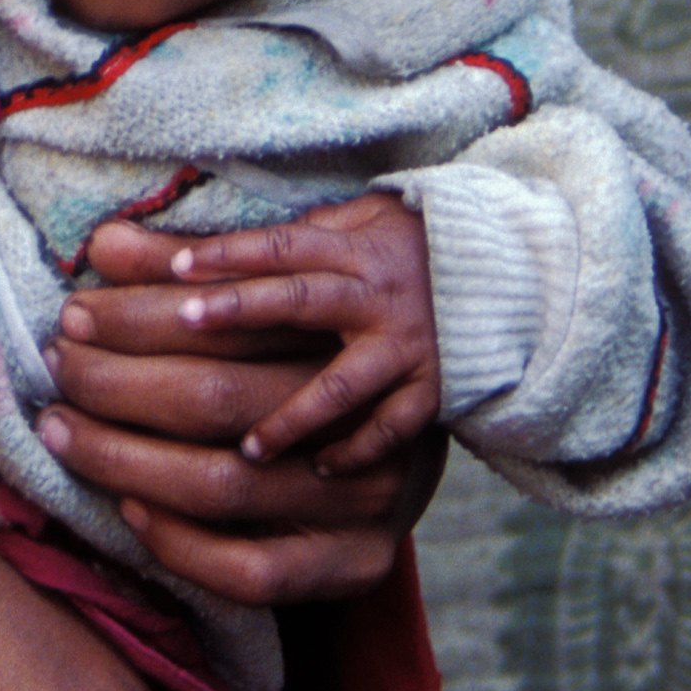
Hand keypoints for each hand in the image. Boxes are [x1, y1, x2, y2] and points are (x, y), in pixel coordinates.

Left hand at [39, 206, 446, 604]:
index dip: (141, 313)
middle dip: (116, 380)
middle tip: (57, 366)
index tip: (76, 312)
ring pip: (226, 483)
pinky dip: (185, 542)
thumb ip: (186, 277)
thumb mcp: (274, 304)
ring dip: (125, 457)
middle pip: (217, 394)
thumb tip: (104, 243)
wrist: (435, 446)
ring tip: (62, 431)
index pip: (225, 320)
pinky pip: (257, 569)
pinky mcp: (361, 564)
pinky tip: (131, 509)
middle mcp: (362, 419)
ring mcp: (368, 496)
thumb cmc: (324, 357)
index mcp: (349, 342)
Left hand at [158, 197, 439, 474]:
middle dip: (240, 309)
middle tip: (184, 320)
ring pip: (342, 385)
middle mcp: (378, 297)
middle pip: (299, 300)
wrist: (514, 280)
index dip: (230, 253)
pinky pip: (391, 429)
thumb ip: (302, 232)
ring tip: (247, 449)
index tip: (176, 266)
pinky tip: (318, 470)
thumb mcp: (365, 221)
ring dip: (294, 418)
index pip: (284, 246)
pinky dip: (356, 450)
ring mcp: (407, 347)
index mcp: (356, 250)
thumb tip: (225, 241)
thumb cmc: (417, 247)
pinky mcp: (435, 390)